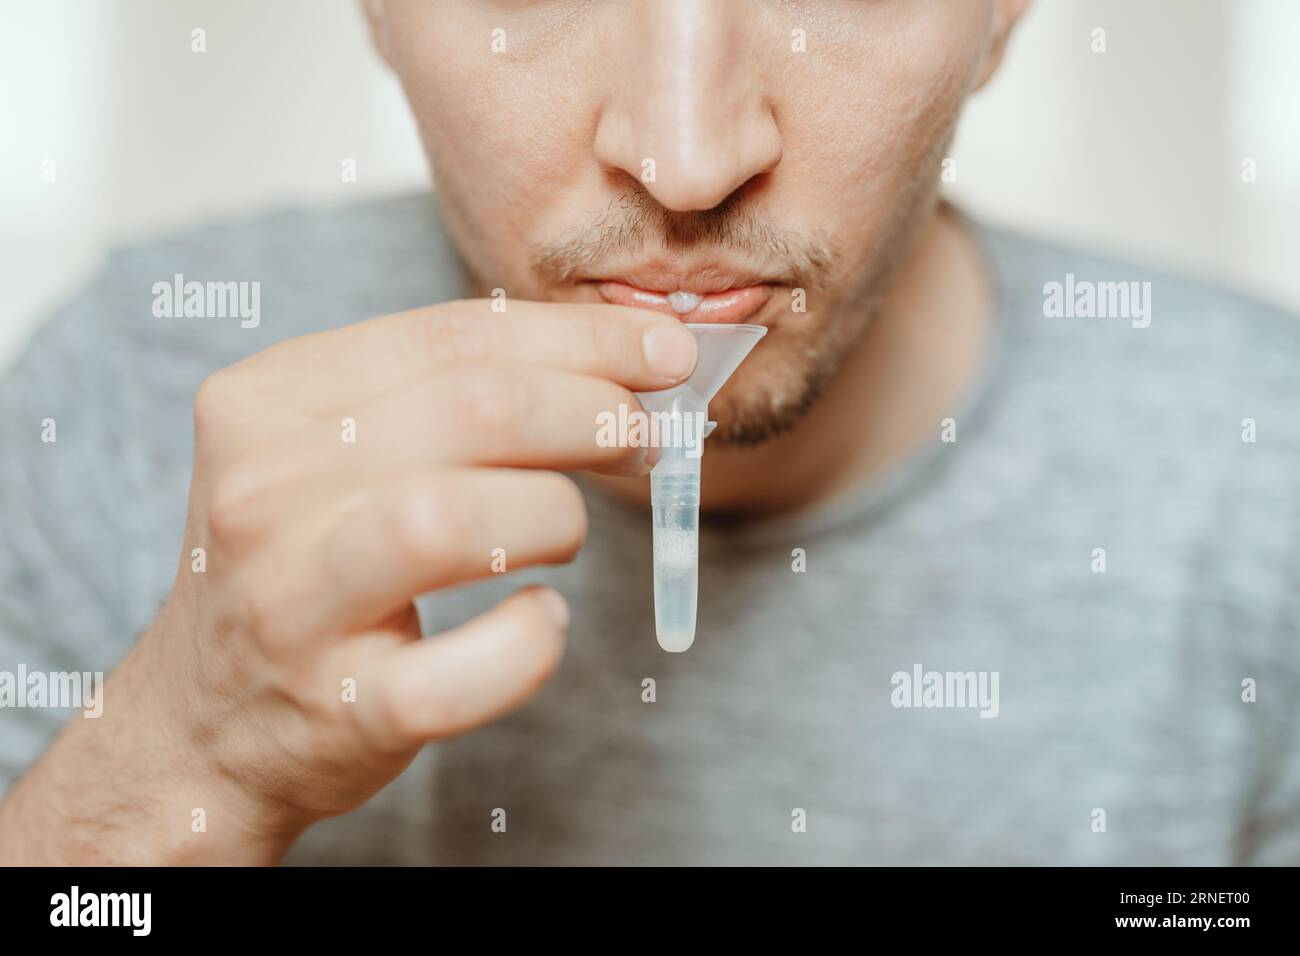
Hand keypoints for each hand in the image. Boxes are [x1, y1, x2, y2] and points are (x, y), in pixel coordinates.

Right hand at [0, 300, 696, 862]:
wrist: (207, 720)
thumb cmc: (307, 561)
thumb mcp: (335, 450)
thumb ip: (447, 396)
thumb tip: (615, 367)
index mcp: (267, 401)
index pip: (452, 334)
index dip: (582, 336)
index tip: (665, 347)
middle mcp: (264, 493)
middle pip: (471, 410)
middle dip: (592, 410)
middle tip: (645, 433)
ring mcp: (292, 604)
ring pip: (455, 520)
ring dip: (554, 515)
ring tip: (566, 530)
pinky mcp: (337, 708)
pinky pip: (462, 673)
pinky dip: (530, 644)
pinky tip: (540, 620)